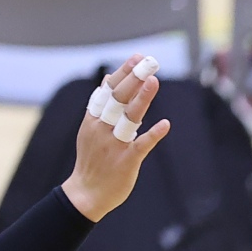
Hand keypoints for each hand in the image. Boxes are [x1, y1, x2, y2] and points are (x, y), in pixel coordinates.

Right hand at [59, 57, 170, 220]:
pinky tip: (165, 124)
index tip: (136, 57)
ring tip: (154, 81)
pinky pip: (141, 145)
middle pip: (118, 98)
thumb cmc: (93, 159)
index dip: (123, 73)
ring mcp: (114, 144)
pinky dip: (153, 134)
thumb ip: (101, 107)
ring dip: (142, 98)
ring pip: (129, 117)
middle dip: (133, 78)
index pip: (108, 91)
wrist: (86, 193)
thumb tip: (109, 80)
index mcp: (93, 119)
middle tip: (149, 62)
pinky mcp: (126, 161)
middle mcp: (102, 128)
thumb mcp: (91, 129)